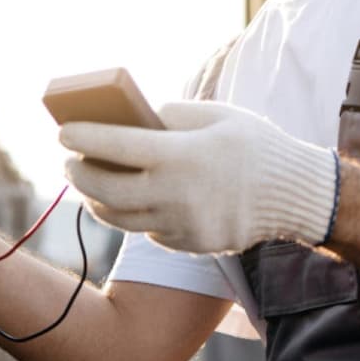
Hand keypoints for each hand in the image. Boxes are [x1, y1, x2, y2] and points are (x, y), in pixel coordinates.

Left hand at [58, 101, 338, 253]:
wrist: (297, 195)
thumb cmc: (255, 145)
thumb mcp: (215, 116)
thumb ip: (169, 116)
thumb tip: (128, 122)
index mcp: (182, 155)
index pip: (115, 146)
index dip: (83, 138)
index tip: (62, 132)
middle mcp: (176, 195)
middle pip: (106, 190)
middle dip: (79, 174)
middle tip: (69, 161)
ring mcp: (181, 225)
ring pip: (119, 217)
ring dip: (95, 200)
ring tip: (88, 183)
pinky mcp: (188, 244)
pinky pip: (146, 229)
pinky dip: (130, 213)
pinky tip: (125, 199)